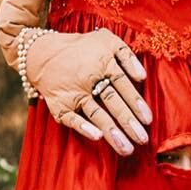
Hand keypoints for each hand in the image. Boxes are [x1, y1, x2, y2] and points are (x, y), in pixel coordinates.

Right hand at [26, 29, 151, 152]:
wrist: (42, 52)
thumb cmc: (82, 48)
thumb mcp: (106, 40)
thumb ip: (126, 55)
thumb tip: (142, 76)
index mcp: (103, 63)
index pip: (123, 84)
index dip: (136, 102)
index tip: (148, 120)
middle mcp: (89, 79)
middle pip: (112, 101)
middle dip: (128, 122)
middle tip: (143, 139)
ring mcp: (74, 93)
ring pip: (96, 113)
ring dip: (112, 132)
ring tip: (127, 149)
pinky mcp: (60, 104)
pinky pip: (71, 118)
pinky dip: (83, 127)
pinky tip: (97, 136)